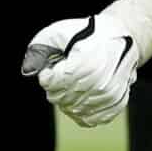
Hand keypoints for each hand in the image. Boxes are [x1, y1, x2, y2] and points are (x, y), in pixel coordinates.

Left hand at [23, 0, 151, 126]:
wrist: (123, 35)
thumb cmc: (89, 33)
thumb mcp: (60, 31)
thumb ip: (39, 48)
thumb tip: (28, 70)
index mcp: (87, 65)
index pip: (53, 84)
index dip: (47, 77)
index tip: (53, 67)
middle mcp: (101, 84)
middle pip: (62, 98)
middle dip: (56, 87)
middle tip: (64, 72)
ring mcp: (110, 96)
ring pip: (75, 110)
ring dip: (67, 99)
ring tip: (74, 82)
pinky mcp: (117, 104)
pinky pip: (91, 119)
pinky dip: (81, 111)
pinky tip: (81, 97)